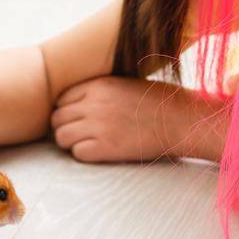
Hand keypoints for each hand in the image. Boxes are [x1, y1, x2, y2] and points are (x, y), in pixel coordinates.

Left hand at [50, 75, 199, 163]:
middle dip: (64, 127)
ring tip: (86, 144)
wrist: (181, 120)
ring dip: (70, 143)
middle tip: (78, 134)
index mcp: (99, 85)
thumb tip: (79, 103)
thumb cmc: (159, 101)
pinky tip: (99, 152)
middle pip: (56, 118)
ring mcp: (99, 126)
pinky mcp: (107, 147)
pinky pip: (78, 153)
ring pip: (62, 137)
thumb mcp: (126, 83)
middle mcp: (94, 103)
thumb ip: (101, 91)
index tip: (76, 118)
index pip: (61, 98)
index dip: (66, 110)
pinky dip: (84, 155)